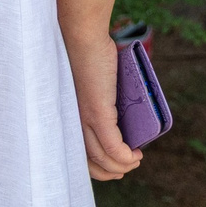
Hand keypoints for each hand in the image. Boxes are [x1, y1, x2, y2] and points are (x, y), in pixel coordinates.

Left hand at [68, 32, 143, 180]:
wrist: (81, 34)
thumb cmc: (87, 54)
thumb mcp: (92, 85)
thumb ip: (100, 99)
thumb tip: (120, 108)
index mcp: (69, 117)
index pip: (78, 153)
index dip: (97, 166)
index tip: (114, 166)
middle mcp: (73, 121)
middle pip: (90, 162)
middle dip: (110, 171)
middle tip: (128, 166)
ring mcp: (85, 118)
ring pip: (103, 157)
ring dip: (123, 165)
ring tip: (136, 159)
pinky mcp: (97, 112)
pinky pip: (112, 146)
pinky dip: (125, 156)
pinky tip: (135, 155)